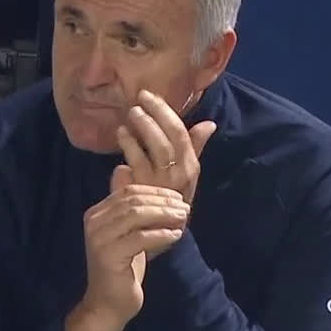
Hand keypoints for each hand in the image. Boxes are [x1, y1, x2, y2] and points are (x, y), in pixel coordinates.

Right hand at [78, 165, 189, 330]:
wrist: (108, 304)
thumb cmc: (124, 270)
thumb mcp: (131, 236)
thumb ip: (140, 215)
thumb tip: (169, 196)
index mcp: (96, 213)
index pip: (129, 191)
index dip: (156, 191)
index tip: (179, 198)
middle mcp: (93, 222)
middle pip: (134, 200)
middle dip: (163, 202)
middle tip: (185, 207)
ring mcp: (99, 238)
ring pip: (137, 215)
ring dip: (165, 214)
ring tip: (184, 218)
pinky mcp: (109, 255)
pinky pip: (141, 237)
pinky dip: (161, 234)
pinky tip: (176, 235)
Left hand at [115, 89, 215, 204]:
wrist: (159, 233)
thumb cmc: (169, 199)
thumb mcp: (184, 174)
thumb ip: (193, 147)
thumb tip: (209, 124)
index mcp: (191, 166)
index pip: (182, 133)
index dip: (167, 112)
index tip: (151, 96)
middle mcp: (181, 173)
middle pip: (172, 137)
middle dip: (156, 114)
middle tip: (140, 99)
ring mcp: (164, 181)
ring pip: (158, 147)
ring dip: (144, 127)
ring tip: (131, 114)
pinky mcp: (146, 189)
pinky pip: (138, 161)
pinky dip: (129, 144)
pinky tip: (121, 133)